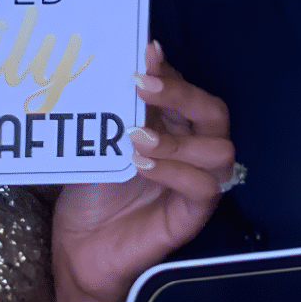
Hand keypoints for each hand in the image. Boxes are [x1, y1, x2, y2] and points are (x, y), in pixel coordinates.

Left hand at [51, 42, 234, 301]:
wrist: (80, 248)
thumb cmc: (91, 192)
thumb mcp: (99, 142)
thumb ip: (114, 110)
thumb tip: (114, 64)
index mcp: (173, 125)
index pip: (186, 89)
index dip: (169, 71)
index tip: (143, 53)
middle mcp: (192, 150)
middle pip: (214, 113)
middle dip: (183, 94)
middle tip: (144, 86)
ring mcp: (196, 183)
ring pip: (219, 150)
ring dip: (178, 139)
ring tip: (138, 137)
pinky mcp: (193, 215)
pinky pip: (203, 188)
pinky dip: (175, 172)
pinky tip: (143, 166)